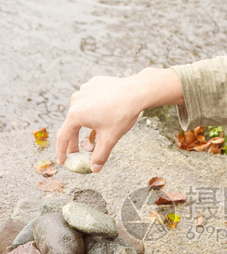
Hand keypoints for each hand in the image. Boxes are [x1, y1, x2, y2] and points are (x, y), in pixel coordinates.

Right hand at [56, 67, 183, 171]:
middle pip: (71, 124)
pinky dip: (93, 109)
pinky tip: (103, 113)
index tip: (62, 161)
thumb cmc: (122, 114)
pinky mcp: (93, 83)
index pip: (63, 136)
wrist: (137, 91)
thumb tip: (94, 169)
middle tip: (77, 152)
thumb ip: (100, 155)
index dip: (62, 151)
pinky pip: (90, 99)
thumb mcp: (110, 138)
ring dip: (84, 123)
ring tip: (92, 132)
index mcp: (76, 114)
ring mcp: (84, 90)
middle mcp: (76, 100)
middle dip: (74, 140)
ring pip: (81, 111)